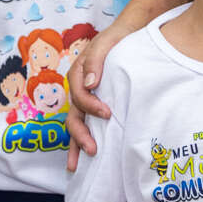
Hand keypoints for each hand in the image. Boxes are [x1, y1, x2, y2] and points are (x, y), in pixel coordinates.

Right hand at [64, 30, 117, 171]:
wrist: (128, 34)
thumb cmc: (116, 39)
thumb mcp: (105, 43)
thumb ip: (95, 60)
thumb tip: (91, 83)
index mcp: (77, 73)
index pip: (79, 95)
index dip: (90, 106)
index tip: (107, 113)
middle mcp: (79, 89)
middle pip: (74, 115)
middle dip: (80, 135)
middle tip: (92, 149)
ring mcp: (85, 99)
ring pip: (76, 124)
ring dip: (76, 144)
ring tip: (75, 166)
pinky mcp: (95, 105)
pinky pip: (86, 124)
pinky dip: (83, 140)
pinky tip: (86, 158)